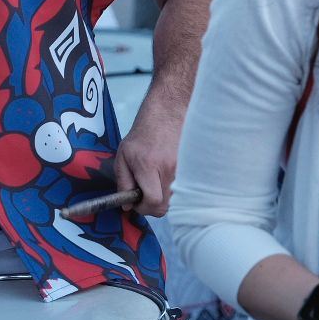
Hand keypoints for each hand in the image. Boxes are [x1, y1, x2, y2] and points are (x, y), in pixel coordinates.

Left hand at [114, 96, 181, 216]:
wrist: (169, 112)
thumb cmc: (144, 133)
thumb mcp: (123, 155)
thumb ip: (123, 181)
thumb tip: (127, 206)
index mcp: (149, 165)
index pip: (152, 201)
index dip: (143, 208)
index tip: (137, 202)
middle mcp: (170, 168)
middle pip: (165, 206)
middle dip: (153, 205)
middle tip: (145, 194)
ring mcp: (185, 169)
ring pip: (175, 199)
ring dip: (164, 196)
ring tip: (157, 180)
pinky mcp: (195, 168)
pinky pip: (185, 190)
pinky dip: (175, 189)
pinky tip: (168, 176)